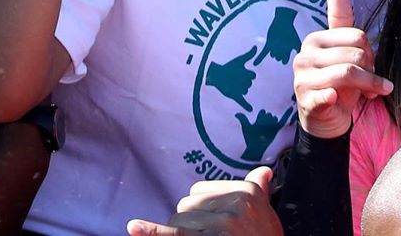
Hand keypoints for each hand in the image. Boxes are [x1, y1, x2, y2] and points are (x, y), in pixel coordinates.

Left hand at [127, 166, 281, 235]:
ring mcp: (221, 225)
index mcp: (247, 191)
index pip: (200, 191)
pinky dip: (151, 232)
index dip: (200, 211)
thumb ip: (260, 190)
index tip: (214, 224)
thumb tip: (263, 171)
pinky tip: (135, 227)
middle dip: (189, 223)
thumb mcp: (266, 213)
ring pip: (178, 222)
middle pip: (186, 206)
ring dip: (183, 235)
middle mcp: (234, 204)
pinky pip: (173, 235)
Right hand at [292, 0, 392, 139]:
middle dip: (371, 70)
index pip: (356, 36)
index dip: (370, 52)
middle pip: (354, 54)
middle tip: (374, 83)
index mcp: (315, 39)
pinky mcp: (306, 101)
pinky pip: (325, 94)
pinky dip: (334, 97)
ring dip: (369, 85)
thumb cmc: (337, 81)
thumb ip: (341, 20)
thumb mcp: (342, 51)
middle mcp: (305, 55)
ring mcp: (302, 79)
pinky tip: (337, 99)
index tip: (372, 65)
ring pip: (347, 73)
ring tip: (374, 93)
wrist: (324, 119)